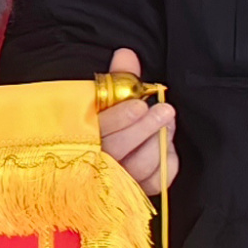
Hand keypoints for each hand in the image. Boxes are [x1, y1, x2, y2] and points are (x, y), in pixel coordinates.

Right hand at [95, 49, 177, 196]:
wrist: (108, 161)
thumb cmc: (107, 124)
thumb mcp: (107, 99)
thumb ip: (118, 78)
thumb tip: (127, 54)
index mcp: (79, 139)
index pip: (97, 132)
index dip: (119, 119)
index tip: (138, 105)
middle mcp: (93, 165)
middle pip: (118, 150)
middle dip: (145, 129)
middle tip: (164, 111)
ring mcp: (115, 184)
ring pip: (138, 167)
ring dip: (158, 142)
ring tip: (168, 123)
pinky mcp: (137, 193)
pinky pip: (156, 182)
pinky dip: (167, 163)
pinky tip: (168, 147)